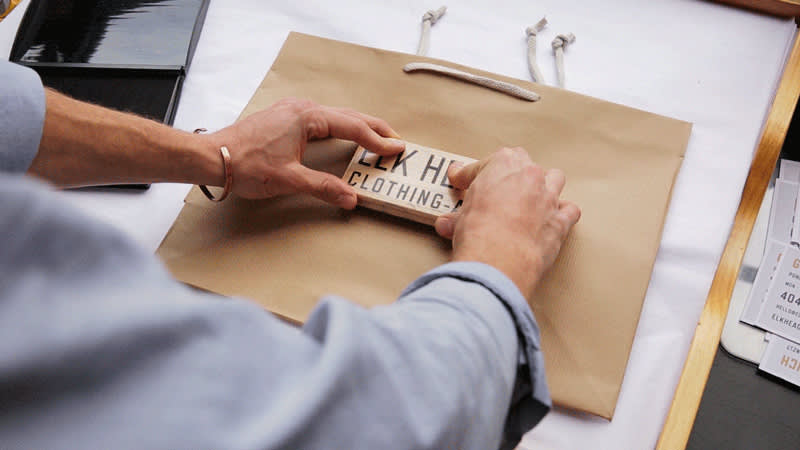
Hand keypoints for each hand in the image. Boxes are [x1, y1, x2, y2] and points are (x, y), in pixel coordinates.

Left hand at [208, 98, 404, 207]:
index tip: (397, 149)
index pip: (353, 127)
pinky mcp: (284, 117)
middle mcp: (302, 108)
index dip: (378, 140)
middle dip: (374, 128)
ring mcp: (292, 110)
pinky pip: (321, 118)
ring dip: (358, 126)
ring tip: (376, 137)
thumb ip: (324, 187)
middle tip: (396, 140)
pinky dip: (340, 126)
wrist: (213, 157)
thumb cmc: (245, 165)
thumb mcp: (289, 180)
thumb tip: (351, 197)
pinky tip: (343, 134)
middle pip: (348, 116)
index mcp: (307, 117)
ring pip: (335, 115)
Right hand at [434, 148, 580, 297]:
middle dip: (509, 174)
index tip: (462, 181)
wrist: (499, 261)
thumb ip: (457, 215)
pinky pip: (569, 210)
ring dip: (543, 185)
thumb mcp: (459, 218)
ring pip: (554, 178)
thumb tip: (447, 223)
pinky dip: (562, 213)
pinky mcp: (560, 222)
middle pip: (523, 163)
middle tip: (495, 188)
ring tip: (530, 196)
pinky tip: (553, 217)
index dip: (470, 174)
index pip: (484, 163)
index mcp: (502, 166)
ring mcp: (548, 198)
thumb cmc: (479, 235)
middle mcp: (529, 176)